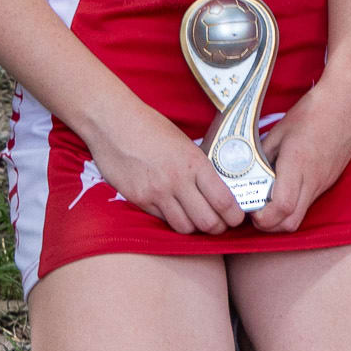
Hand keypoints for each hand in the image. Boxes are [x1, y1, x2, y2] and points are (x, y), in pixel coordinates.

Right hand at [81, 92, 248, 237]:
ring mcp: (157, 193)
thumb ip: (199, 168)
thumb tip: (217, 191)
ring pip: (184, 227)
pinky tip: (174, 212)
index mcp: (195, 163)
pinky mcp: (138, 199)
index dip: (234, 216)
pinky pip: (162, 220)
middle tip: (218, 224)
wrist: (113, 123)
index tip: (236, 218)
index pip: (223, 200)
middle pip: (207, 222)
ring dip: (194, 227)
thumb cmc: (151, 128)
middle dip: (217, 227)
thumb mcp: (185, 144)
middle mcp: (178, 181)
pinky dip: (172, 220)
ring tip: (196, 219)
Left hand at [245, 75, 350, 232]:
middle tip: (257, 210)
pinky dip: (296, 202)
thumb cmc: (313, 111)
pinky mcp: (331, 178)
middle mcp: (313, 179)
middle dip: (270, 225)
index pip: (282, 208)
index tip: (250, 209)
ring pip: (301, 214)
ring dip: (282, 215)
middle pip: (291, 223)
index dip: (262, 217)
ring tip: (270, 197)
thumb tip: (247, 171)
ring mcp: (324, 181)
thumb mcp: (279, 131)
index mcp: (297, 165)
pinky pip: (311, 200)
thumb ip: (262, 155)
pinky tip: (288, 184)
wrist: (348, 101)